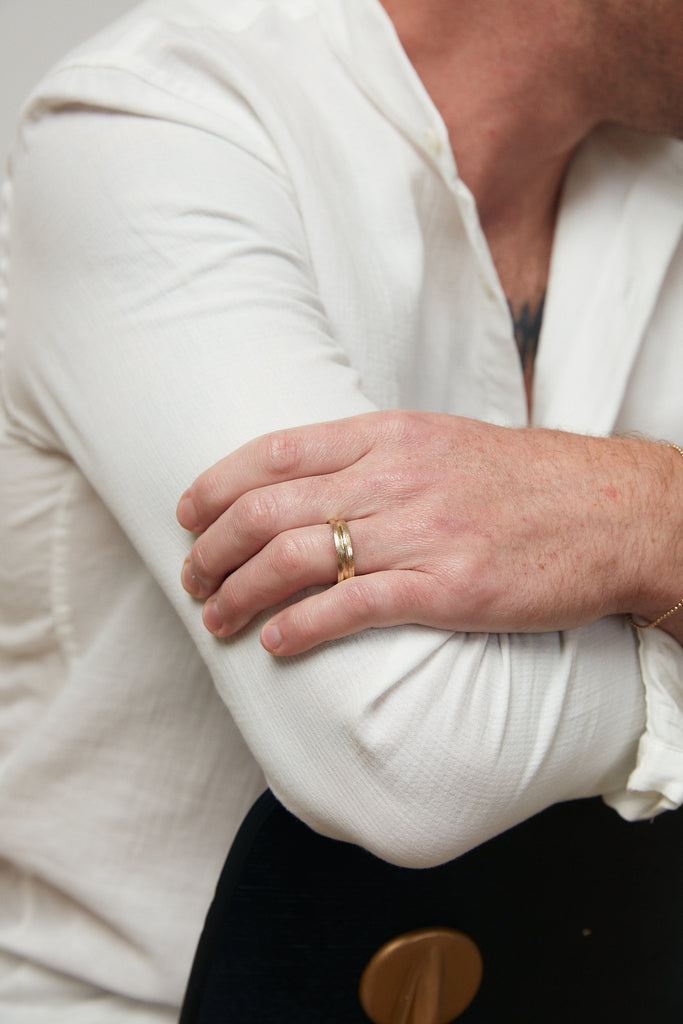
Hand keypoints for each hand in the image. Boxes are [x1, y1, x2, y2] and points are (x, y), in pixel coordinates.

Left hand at [177, 410, 681, 653]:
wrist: (613, 511)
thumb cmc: (526, 480)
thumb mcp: (444, 442)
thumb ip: (376, 454)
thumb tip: (308, 481)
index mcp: (391, 434)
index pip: (275, 452)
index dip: (216, 485)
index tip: (188, 514)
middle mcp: (395, 477)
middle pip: (270, 509)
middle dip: (212, 548)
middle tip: (191, 578)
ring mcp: (420, 532)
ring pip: (297, 559)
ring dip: (240, 592)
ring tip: (217, 618)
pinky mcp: (446, 588)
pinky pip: (351, 607)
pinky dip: (299, 628)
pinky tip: (275, 643)